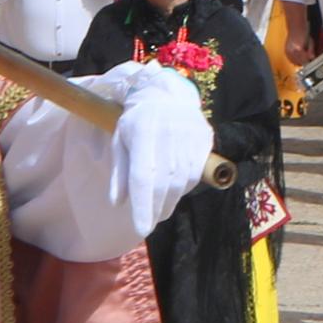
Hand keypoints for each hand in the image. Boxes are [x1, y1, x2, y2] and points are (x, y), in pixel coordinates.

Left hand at [89, 64, 210, 221]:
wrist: (165, 94)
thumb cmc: (137, 121)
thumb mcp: (120, 141)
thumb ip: (120, 172)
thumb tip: (118, 203)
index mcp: (142, 131)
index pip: (143, 176)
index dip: (142, 205)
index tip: (141, 229)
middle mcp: (168, 132)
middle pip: (164, 182)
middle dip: (156, 209)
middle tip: (150, 223)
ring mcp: (190, 134)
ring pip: (182, 180)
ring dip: (170, 201)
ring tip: (160, 210)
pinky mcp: (204, 138)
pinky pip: (195, 172)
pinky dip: (184, 187)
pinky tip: (174, 191)